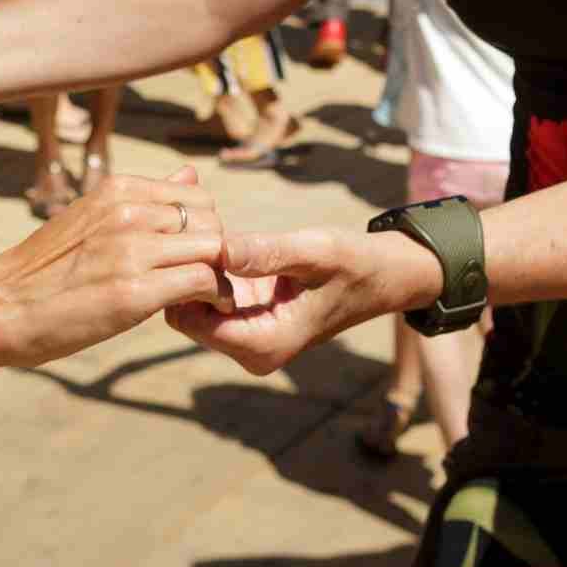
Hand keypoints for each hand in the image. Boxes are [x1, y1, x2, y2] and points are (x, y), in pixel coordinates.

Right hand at [0, 166, 231, 367]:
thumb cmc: (45, 270)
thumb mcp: (92, 215)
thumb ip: (145, 199)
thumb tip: (190, 172)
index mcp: (117, 189)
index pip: (196, 195)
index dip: (202, 227)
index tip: (188, 254)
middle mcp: (128, 211)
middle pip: (211, 221)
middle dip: (214, 251)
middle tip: (198, 278)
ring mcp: (131, 250)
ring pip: (214, 249)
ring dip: (215, 275)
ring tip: (197, 295)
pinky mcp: (134, 292)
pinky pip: (202, 283)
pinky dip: (209, 298)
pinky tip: (194, 309)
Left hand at [164, 225, 424, 376]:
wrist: (384, 275)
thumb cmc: (356, 264)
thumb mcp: (316, 252)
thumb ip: (267, 253)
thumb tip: (218, 250)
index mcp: (264, 344)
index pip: (191, 319)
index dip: (185, 278)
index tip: (190, 235)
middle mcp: (250, 348)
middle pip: (183, 313)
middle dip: (182, 270)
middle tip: (185, 218)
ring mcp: (246, 334)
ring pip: (191, 301)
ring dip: (191, 264)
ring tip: (195, 218)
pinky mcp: (246, 314)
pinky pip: (207, 293)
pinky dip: (204, 263)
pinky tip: (211, 226)